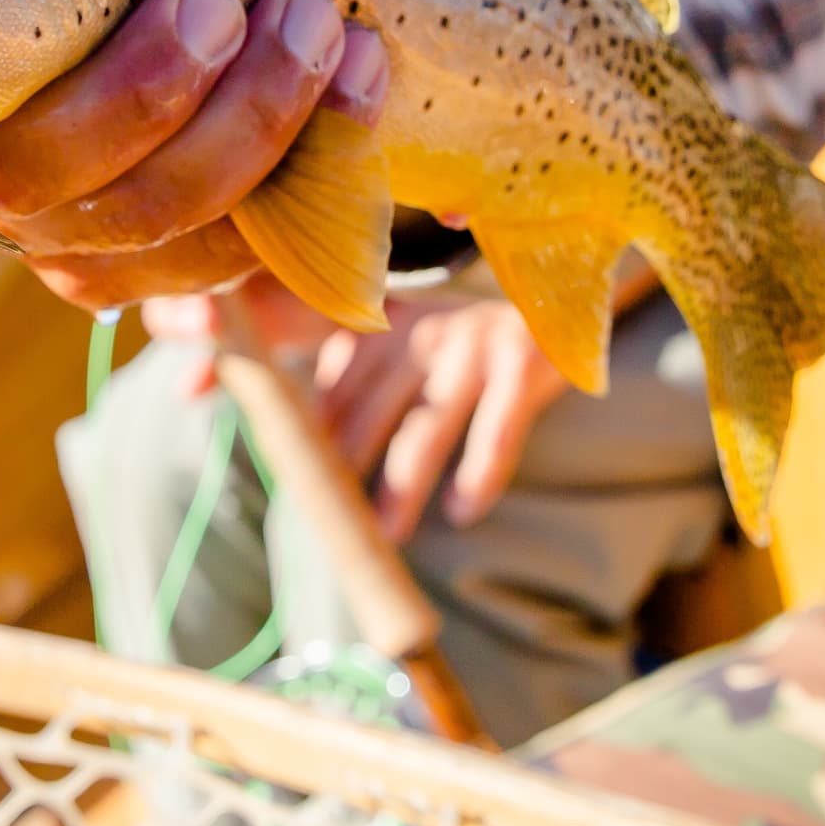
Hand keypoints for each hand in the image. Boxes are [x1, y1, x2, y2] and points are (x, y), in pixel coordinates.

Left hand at [313, 301, 568, 541]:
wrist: (555, 293)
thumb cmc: (464, 339)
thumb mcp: (408, 336)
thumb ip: (352, 369)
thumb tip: (269, 414)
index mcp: (386, 328)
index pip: (335, 390)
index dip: (313, 442)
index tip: (302, 488)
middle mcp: (423, 332)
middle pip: (372, 412)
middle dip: (347, 470)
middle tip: (331, 520)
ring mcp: (473, 346)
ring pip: (428, 426)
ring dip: (403, 483)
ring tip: (387, 531)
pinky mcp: (522, 362)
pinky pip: (497, 428)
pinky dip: (479, 472)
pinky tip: (462, 511)